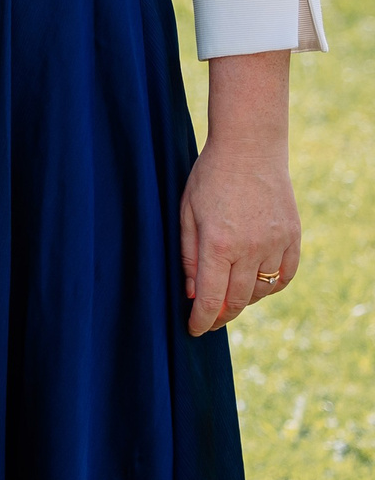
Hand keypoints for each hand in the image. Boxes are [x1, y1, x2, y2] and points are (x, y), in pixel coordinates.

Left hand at [180, 50, 301, 334]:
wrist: (249, 149)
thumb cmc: (209, 177)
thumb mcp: (187, 213)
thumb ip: (189, 255)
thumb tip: (192, 293)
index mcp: (218, 244)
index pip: (211, 298)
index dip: (202, 320)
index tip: (194, 331)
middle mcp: (250, 249)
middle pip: (237, 300)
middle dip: (220, 315)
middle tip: (209, 321)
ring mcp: (275, 244)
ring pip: (261, 291)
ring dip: (243, 300)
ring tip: (228, 298)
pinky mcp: (293, 238)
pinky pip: (284, 276)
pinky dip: (270, 285)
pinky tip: (255, 283)